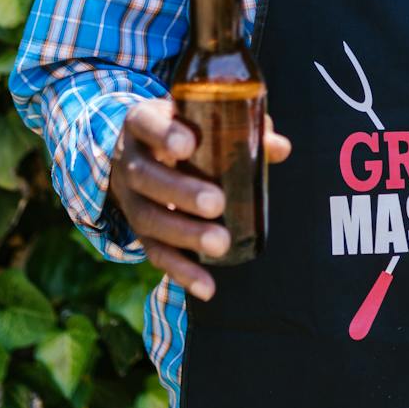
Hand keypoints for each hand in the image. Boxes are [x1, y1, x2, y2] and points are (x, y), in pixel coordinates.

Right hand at [109, 97, 290, 301]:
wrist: (139, 154)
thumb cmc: (182, 131)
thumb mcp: (200, 120)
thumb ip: (239, 129)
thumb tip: (279, 148)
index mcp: (141, 123)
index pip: (144, 123)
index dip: (163, 134)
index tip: (188, 145)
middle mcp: (128, 161)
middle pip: (145, 177)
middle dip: (180, 192)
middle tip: (217, 203)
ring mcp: (130, 199)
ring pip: (148, 219)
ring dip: (184, 234)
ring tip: (220, 243)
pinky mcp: (139, 231)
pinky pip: (155, 253)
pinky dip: (181, 272)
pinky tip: (207, 287)